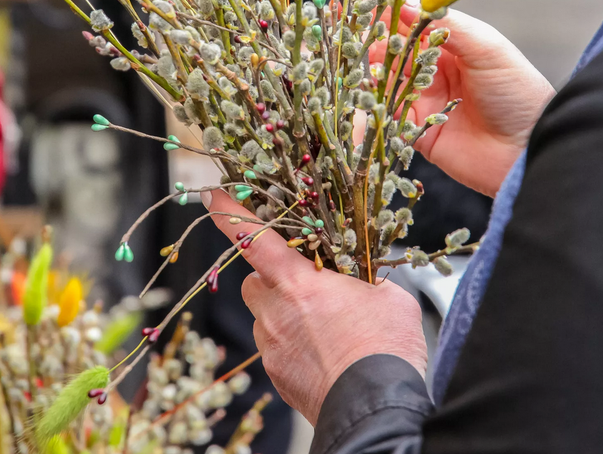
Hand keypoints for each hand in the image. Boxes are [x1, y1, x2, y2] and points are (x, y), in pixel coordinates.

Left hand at [205, 191, 427, 424]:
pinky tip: (323, 353)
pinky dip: (292, 345)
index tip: (213, 196)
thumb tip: (365, 279)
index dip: (229, 213)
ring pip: (264, 318)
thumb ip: (366, 279)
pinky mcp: (276, 376)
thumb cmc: (385, 348)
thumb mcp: (388, 296)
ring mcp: (272, 347)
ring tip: (322, 326)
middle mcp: (275, 312)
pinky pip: (275, 349)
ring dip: (283, 314)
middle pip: (253, 282)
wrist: (375, 407)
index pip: (251, 237)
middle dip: (271, 278)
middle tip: (304, 284)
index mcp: (297, 283)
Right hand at [372, 0, 553, 194]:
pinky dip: (375, 113)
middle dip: (378, 46)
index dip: (392, 14)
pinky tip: (367, 105)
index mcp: (455, 47)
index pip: (416, 24)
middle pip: (397, 54)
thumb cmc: (518, 93)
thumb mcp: (486, 48)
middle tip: (363, 41)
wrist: (530, 149)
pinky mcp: (420, 133)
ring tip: (368, 72)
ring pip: (389, 85)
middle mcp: (438, 72)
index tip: (366, 4)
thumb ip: (447, 25)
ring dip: (375, 77)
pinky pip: (390, 121)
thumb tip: (407, 4)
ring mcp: (427, 102)